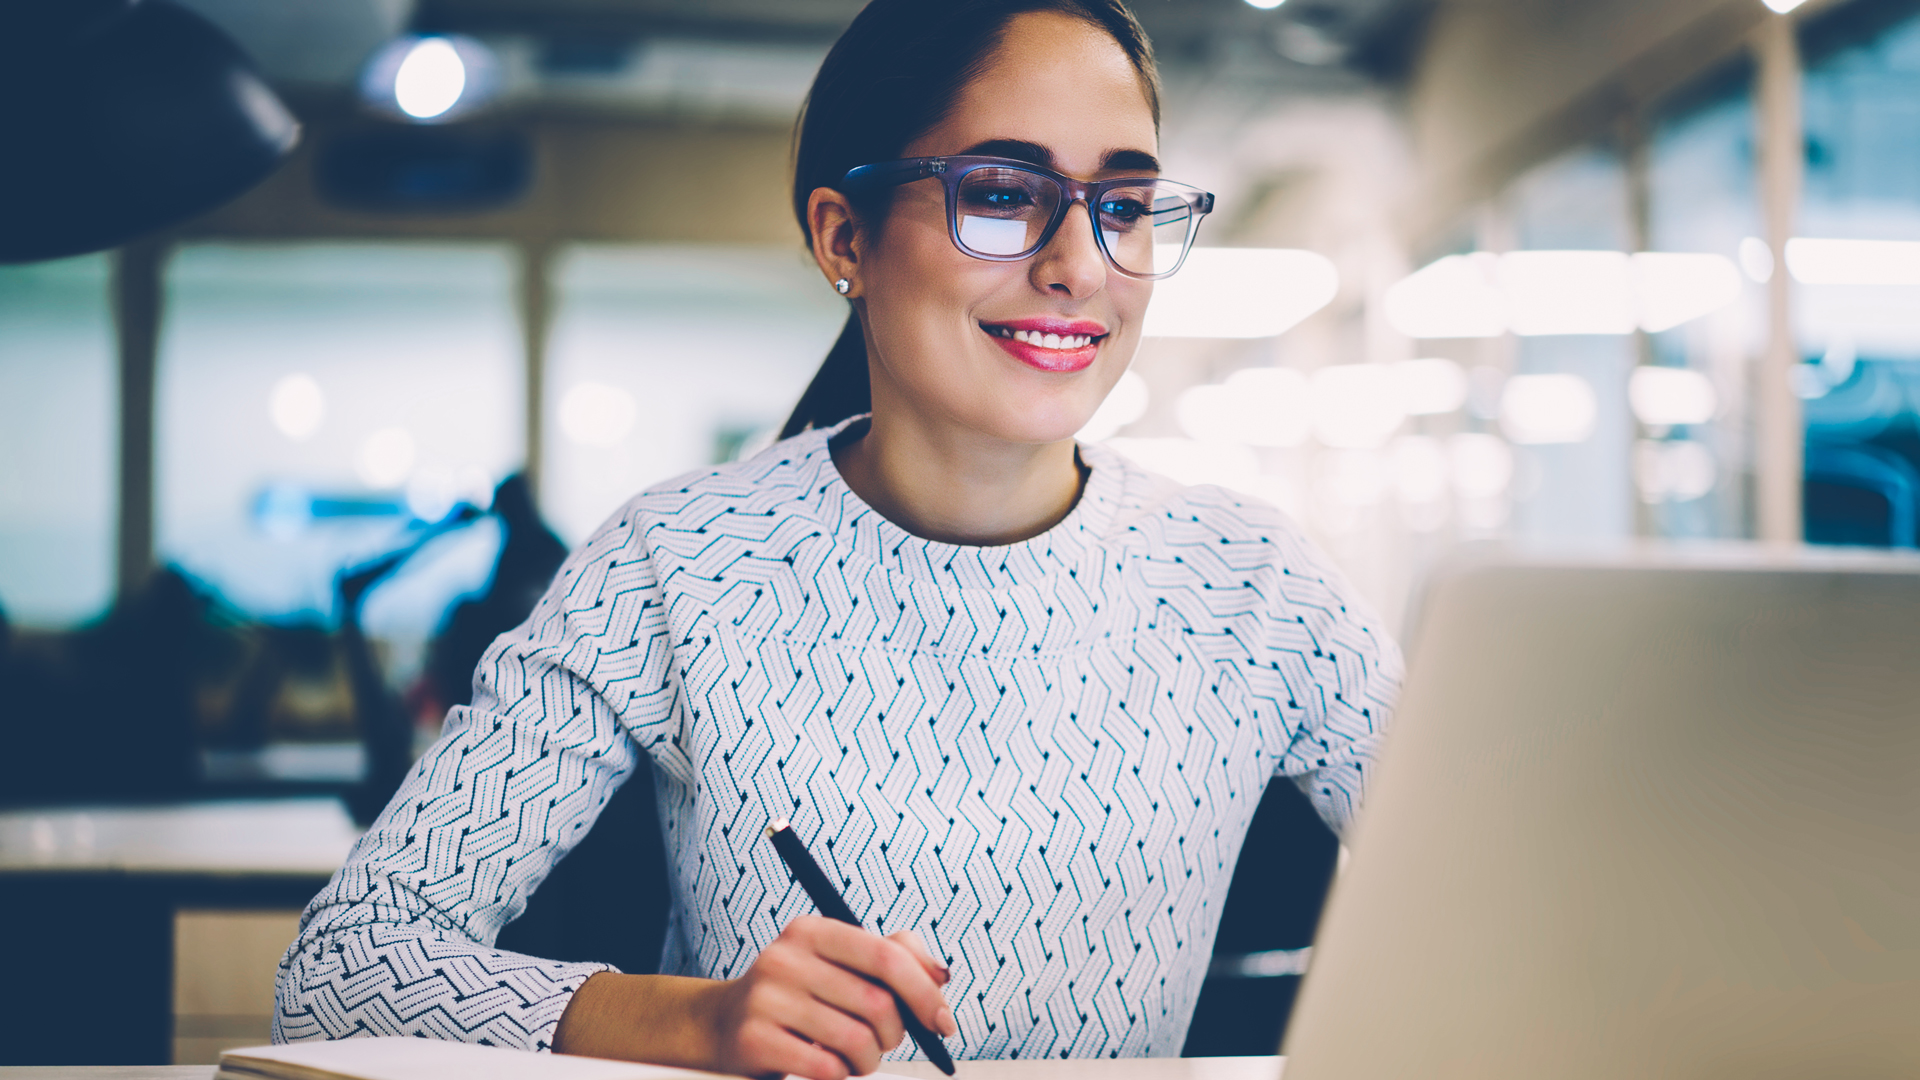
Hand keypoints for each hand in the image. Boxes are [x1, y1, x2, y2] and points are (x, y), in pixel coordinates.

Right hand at [710, 916, 956, 1079]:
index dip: (925, 992)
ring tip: (852, 1056)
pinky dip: (839, 1075)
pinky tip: (827, 1065)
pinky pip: (827, 1068)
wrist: (725, 1023)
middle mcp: (786, 957)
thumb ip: (897, 956)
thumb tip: (940, 975)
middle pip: (878, 1003)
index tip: (943, 1022)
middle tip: (883, 1041)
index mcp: (813, 930)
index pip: (887, 956)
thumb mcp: (842, 963)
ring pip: (856, 1040)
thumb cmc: (802, 994)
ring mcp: (766, 997)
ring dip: (867, 1060)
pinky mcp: (754, 1039)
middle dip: (894, 1034)